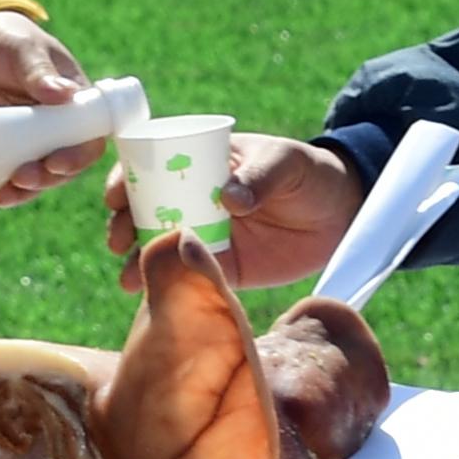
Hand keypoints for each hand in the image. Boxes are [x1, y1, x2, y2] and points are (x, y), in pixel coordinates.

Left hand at [0, 11, 99, 206]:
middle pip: (66, 166)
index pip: (90, 138)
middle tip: (23, 177)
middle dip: (47, 178)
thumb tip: (66, 94)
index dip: (78, 157)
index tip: (55, 162)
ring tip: (5, 192)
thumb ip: (40, 71)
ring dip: (26, 190)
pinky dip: (4, 190)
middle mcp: (58, 128)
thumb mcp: (22, 49)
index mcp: (76, 102)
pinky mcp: (5, 151)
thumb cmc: (6, 39)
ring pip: (39, 178)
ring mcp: (31, 143)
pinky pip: (11, 179)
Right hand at [104, 133, 362, 293]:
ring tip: (129, 278)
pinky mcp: (224, 269)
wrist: (342, 214)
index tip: (116, 196)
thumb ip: (260, 174)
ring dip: (139, 261)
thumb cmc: (308, 172)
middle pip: (144, 211)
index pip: (151, 167)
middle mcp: (193, 201)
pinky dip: (171, 287)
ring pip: (161, 249)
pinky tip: (154, 297)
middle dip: (123, 225)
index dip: (125, 180)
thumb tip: (229, 198)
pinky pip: (192, 278)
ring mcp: (206, 236)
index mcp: (200, 165)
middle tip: (119, 240)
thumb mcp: (285, 161)